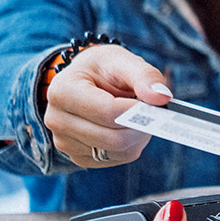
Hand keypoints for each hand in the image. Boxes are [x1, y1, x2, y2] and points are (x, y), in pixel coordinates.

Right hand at [43, 45, 172, 166]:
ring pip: (118, 152)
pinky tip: (126, 127)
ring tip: (137, 115)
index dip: (137, 111)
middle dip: (141, 126)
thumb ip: (145, 76)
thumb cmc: (103, 69)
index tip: (156, 103)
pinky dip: (130, 146)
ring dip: (138, 136)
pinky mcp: (78, 158)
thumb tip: (162, 98)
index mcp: (63, 91)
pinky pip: (116, 159)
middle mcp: (57, 120)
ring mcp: (64, 143)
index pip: (108, 112)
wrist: (85, 81)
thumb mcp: (123, 61)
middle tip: (152, 111)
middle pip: (114, 138)